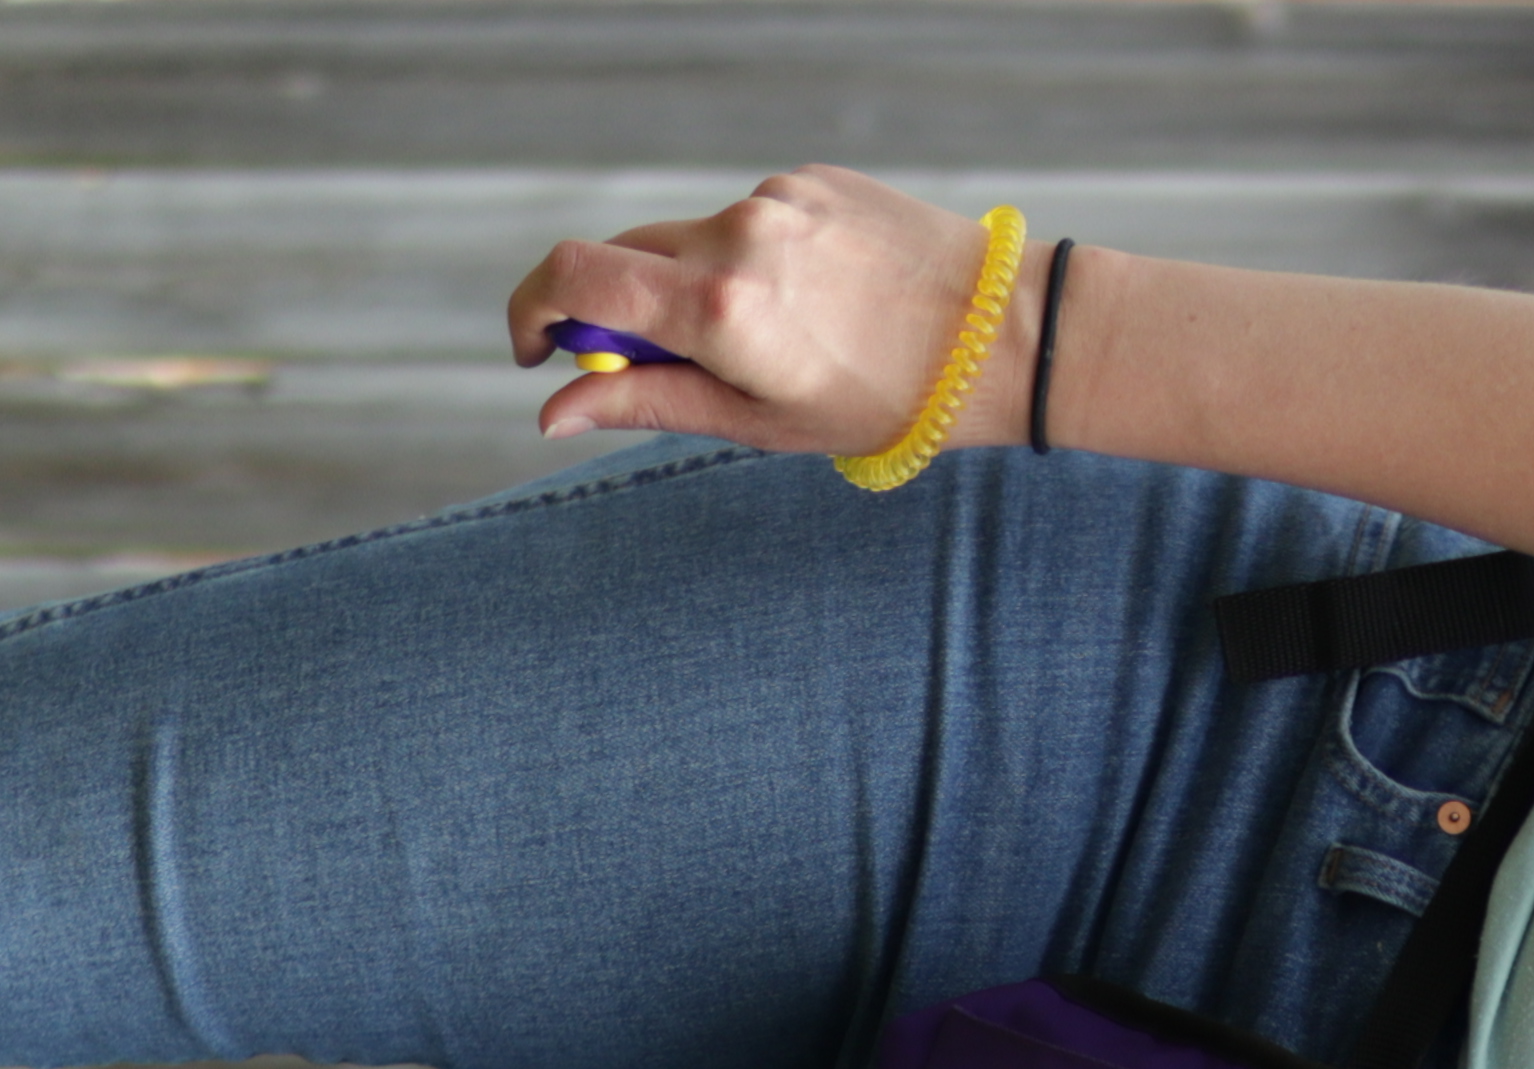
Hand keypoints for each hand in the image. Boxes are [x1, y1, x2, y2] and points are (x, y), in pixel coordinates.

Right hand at [511, 169, 1025, 461]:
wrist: (1000, 336)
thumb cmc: (884, 401)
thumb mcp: (760, 424)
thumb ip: (649, 404)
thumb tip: (554, 411)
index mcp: (721, 309)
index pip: (574, 278)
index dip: (533, 311)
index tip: (538, 351)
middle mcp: (737, 236)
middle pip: (625, 257)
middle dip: (622, 313)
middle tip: (669, 368)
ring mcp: (774, 199)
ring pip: (690, 241)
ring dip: (699, 288)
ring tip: (783, 337)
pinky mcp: (807, 179)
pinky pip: (746, 221)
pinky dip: (752, 261)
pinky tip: (817, 298)